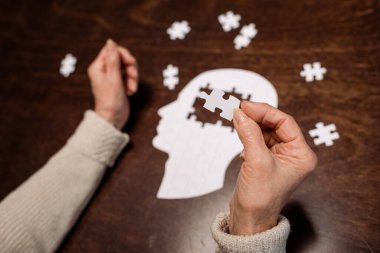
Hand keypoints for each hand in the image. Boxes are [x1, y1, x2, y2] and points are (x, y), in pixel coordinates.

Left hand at [87, 39, 137, 128]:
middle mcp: (104, 71)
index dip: (124, 55)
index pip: (112, 50)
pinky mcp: (119, 84)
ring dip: (133, 77)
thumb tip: (111, 41)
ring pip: (127, 68)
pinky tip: (130, 92)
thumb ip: (113, 59)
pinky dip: (132, 83)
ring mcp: (112, 78)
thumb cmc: (110, 101)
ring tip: (131, 89)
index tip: (131, 63)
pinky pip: (129, 77)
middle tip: (133, 78)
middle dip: (131, 68)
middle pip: (121, 58)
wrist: (112, 119)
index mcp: (98, 67)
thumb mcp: (113, 78)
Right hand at [229, 101, 316, 234]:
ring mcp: (279, 157)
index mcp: (301, 155)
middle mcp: (293, 154)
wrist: (249, 220)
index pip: (285, 123)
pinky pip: (257, 140)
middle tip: (238, 110)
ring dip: (250, 126)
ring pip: (264, 131)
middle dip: (256, 117)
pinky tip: (241, 141)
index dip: (265, 111)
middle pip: (275, 125)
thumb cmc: (260, 198)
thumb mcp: (256, 161)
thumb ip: (249, 133)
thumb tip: (240, 114)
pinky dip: (248, 136)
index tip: (246, 106)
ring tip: (237, 121)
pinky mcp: (265, 160)